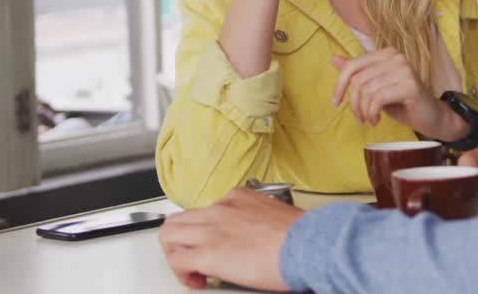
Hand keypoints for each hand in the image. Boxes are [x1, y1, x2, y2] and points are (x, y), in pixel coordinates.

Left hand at [159, 188, 303, 290]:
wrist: (307, 243)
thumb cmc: (301, 235)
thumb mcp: (275, 213)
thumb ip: (257, 219)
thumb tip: (256, 236)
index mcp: (238, 198)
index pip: (206, 210)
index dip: (205, 231)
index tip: (215, 243)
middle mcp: (220, 209)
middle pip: (179, 219)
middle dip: (179, 240)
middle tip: (191, 257)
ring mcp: (211, 229)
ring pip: (169, 235)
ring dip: (175, 253)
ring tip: (190, 270)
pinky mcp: (208, 253)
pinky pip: (177, 260)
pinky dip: (181, 273)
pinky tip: (196, 280)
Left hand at [330, 51, 463, 140]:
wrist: (431, 118)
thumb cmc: (402, 103)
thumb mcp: (375, 87)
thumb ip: (357, 73)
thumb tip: (333, 58)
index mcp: (387, 54)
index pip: (353, 65)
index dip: (339, 84)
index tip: (336, 102)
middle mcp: (396, 57)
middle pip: (358, 79)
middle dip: (354, 103)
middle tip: (359, 118)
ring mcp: (404, 69)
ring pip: (367, 90)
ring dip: (363, 111)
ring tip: (369, 120)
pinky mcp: (410, 85)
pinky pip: (378, 99)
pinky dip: (372, 113)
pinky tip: (376, 121)